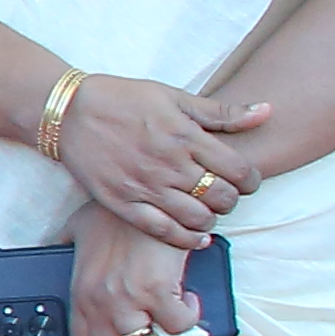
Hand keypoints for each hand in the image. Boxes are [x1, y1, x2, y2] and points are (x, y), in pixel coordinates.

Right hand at [50, 70, 265, 250]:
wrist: (68, 112)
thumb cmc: (122, 100)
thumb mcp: (174, 97)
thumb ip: (221, 111)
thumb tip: (267, 111)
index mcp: (184, 136)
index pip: (238, 170)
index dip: (251, 179)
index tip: (246, 179)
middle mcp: (168, 164)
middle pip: (222, 197)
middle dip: (232, 199)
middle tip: (226, 194)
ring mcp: (144, 186)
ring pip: (197, 217)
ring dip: (211, 218)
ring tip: (208, 211)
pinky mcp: (122, 203)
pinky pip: (162, 230)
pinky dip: (186, 239)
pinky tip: (195, 236)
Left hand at [70, 201, 206, 335]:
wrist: (146, 196)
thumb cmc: (115, 212)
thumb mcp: (76, 230)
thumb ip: (64, 247)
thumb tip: (55, 251)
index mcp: (81, 293)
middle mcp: (101, 303)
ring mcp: (129, 300)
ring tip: (174, 332)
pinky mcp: (160, 291)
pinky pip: (179, 326)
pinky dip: (188, 321)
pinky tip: (188, 302)